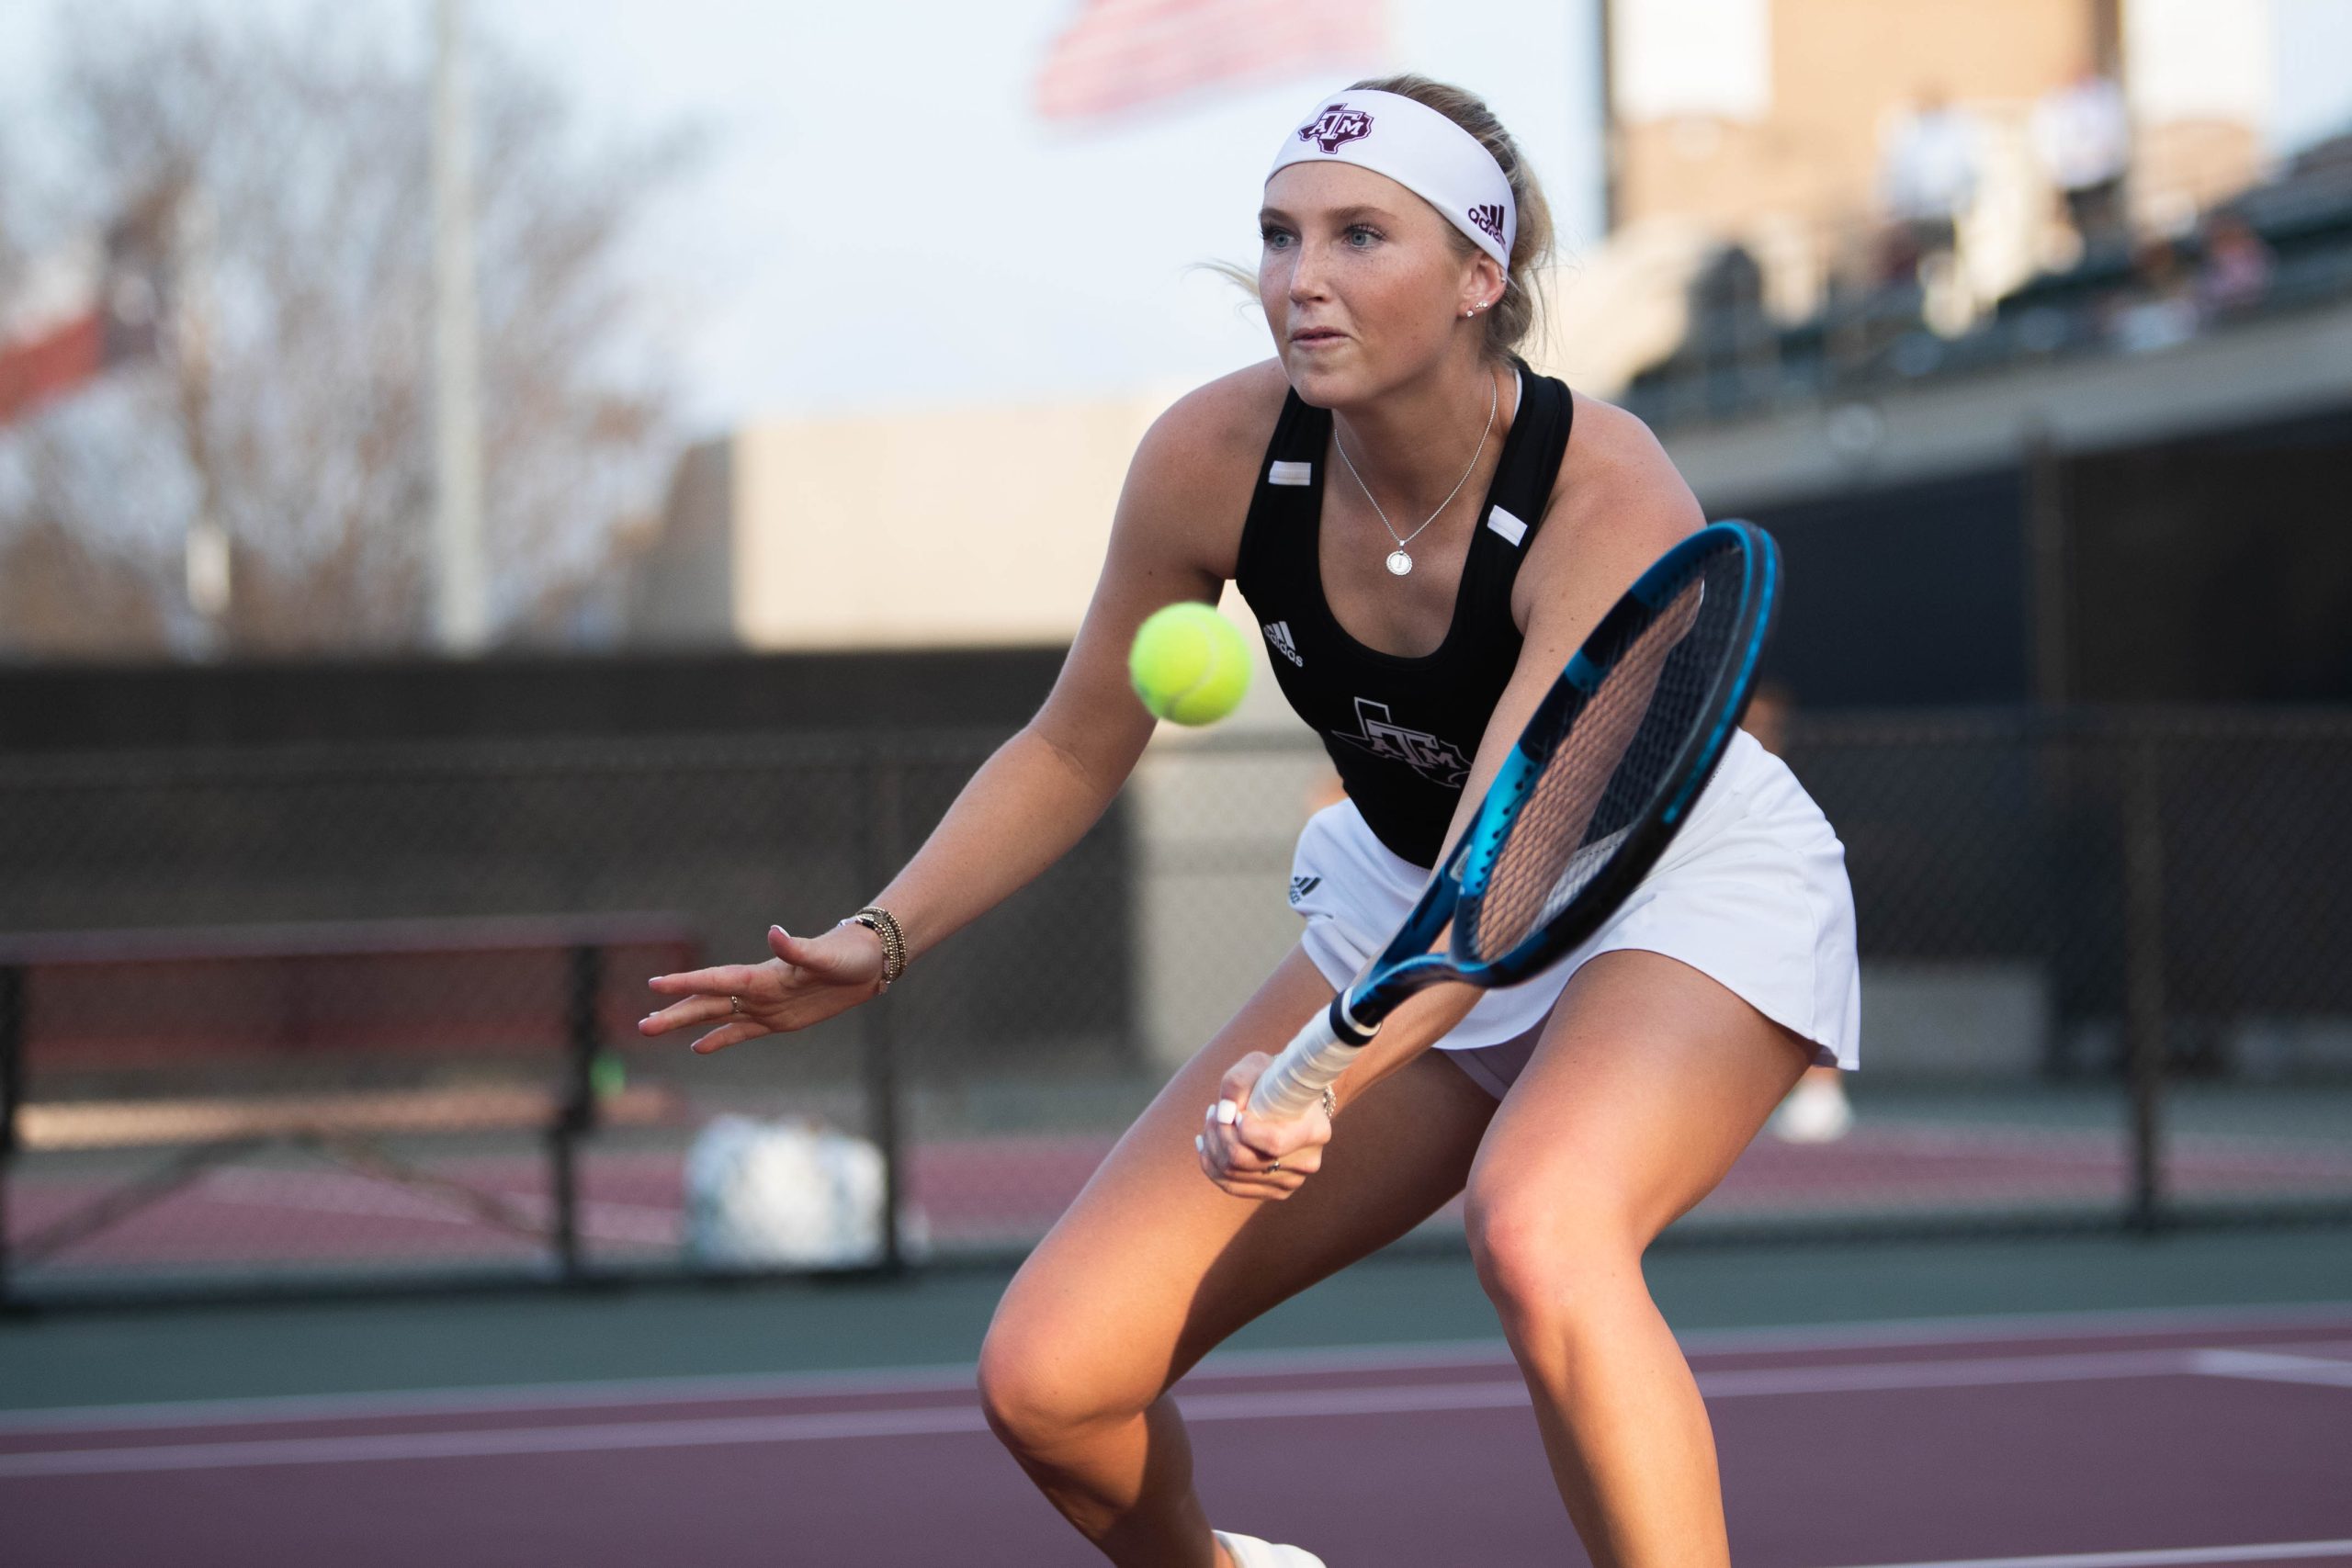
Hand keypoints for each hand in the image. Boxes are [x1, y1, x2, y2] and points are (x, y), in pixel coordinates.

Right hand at [640, 923, 885, 1054]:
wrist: (869, 964)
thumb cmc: (848, 956)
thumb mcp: (826, 956)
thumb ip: (797, 949)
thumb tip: (773, 932)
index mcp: (764, 974)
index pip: (718, 979)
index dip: (688, 982)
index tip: (656, 984)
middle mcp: (758, 990)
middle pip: (708, 1002)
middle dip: (675, 1013)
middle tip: (642, 1025)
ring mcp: (765, 1006)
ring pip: (716, 1016)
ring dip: (686, 1023)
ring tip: (652, 1029)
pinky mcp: (778, 1021)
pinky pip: (742, 1032)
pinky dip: (720, 1039)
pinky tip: (698, 1048)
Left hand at [1194, 1051, 1332, 1200]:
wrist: (1287, 1100)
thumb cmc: (1272, 1079)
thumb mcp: (1257, 1066)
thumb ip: (1239, 1082)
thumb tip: (1224, 1112)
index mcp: (1314, 1130)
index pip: (1273, 1143)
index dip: (1243, 1130)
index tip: (1233, 1111)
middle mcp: (1308, 1162)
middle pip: (1245, 1161)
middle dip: (1218, 1134)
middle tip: (1213, 1111)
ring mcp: (1292, 1181)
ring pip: (1232, 1175)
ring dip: (1211, 1146)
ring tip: (1211, 1122)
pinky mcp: (1274, 1191)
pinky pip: (1230, 1186)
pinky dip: (1211, 1165)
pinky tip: (1206, 1144)